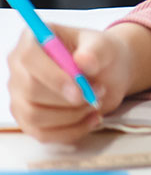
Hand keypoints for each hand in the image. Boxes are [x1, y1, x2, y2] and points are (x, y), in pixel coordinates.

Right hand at [6, 25, 132, 143]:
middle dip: (68, 98)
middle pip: (30, 91)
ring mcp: (20, 96)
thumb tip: (84, 61)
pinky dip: (72, 131)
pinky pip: (43, 134)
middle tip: (98, 92)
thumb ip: (96, 50)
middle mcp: (19, 68)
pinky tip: (92, 119)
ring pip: (35, 116)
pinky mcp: (28, 120)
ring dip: (72, 115)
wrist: (107, 73)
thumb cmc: (100, 54)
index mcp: (32, 40)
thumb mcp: (104, 45)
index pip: (29, 57)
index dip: (52, 76)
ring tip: (97, 102)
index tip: (80, 89)